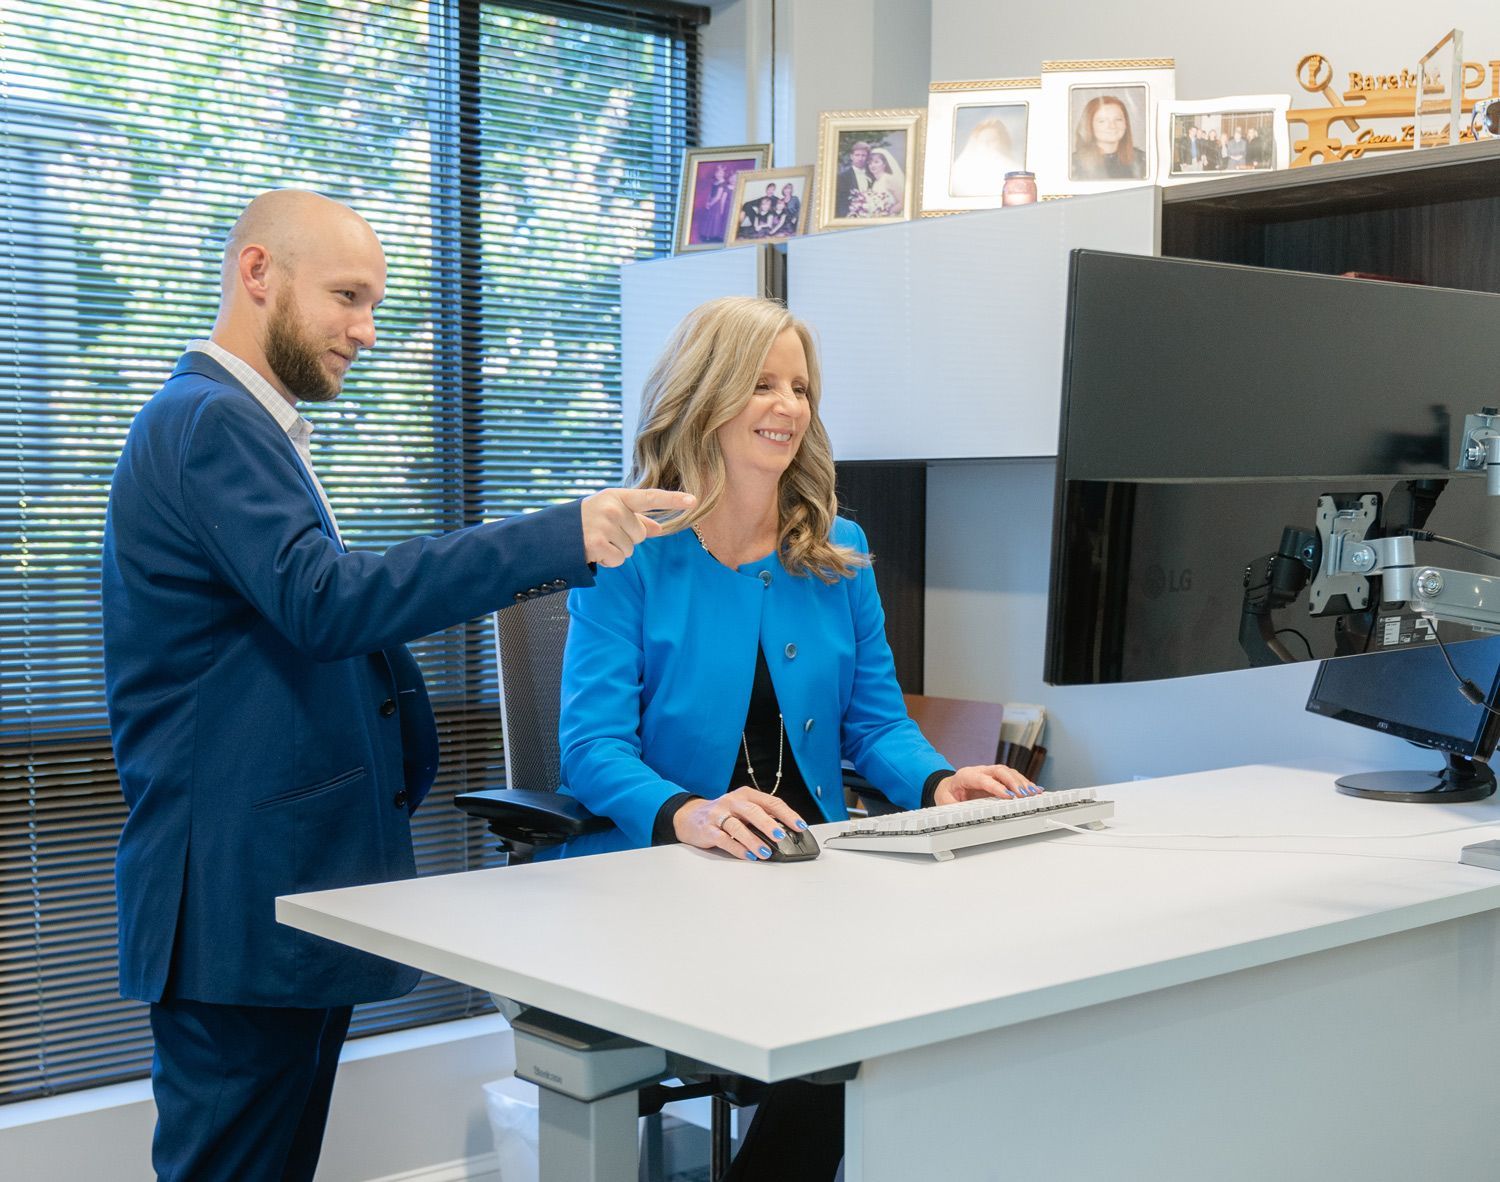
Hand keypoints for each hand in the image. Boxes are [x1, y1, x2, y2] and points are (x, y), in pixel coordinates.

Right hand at [581, 488, 695, 567]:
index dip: (673, 499)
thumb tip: (660, 528)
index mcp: (617, 496)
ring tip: (597, 541)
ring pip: (630, 549)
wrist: (555, 534)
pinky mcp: (596, 544)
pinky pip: (618, 559)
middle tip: (605, 533)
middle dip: (626, 538)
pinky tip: (594, 551)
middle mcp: (612, 508)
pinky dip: (608, 561)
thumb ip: (636, 520)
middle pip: (640, 534)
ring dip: (616, 550)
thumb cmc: (587, 521)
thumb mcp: (610, 513)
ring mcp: (604, 525)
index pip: (650, 497)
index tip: (694, 500)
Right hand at [673, 786, 809, 861]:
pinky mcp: (708, 830)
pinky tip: (748, 855)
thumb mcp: (743, 809)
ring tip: (765, 852)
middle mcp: (732, 802)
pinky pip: (724, 839)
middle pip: (753, 811)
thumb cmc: (723, 814)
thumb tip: (787, 831)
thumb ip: (762, 816)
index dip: (787, 814)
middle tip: (781, 836)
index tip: (800, 826)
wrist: (690, 817)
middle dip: (769, 824)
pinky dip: (737, 848)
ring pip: (738, 826)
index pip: (771, 802)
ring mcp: (719, 815)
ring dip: (753, 840)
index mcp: (746, 795)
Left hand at [932, 764, 1039, 805]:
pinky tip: (1034, 789)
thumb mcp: (945, 802)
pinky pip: (1012, 777)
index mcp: (965, 775)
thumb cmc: (948, 794)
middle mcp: (979, 771)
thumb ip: (953, 809)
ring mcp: (989, 772)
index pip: (983, 779)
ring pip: (1008, 772)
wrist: (949, 786)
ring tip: (1033, 793)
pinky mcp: (997, 778)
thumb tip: (962, 817)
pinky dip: (1024, 783)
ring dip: (1022, 782)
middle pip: (999, 771)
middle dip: (1014, 782)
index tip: (1008, 796)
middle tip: (1024, 795)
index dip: (997, 787)